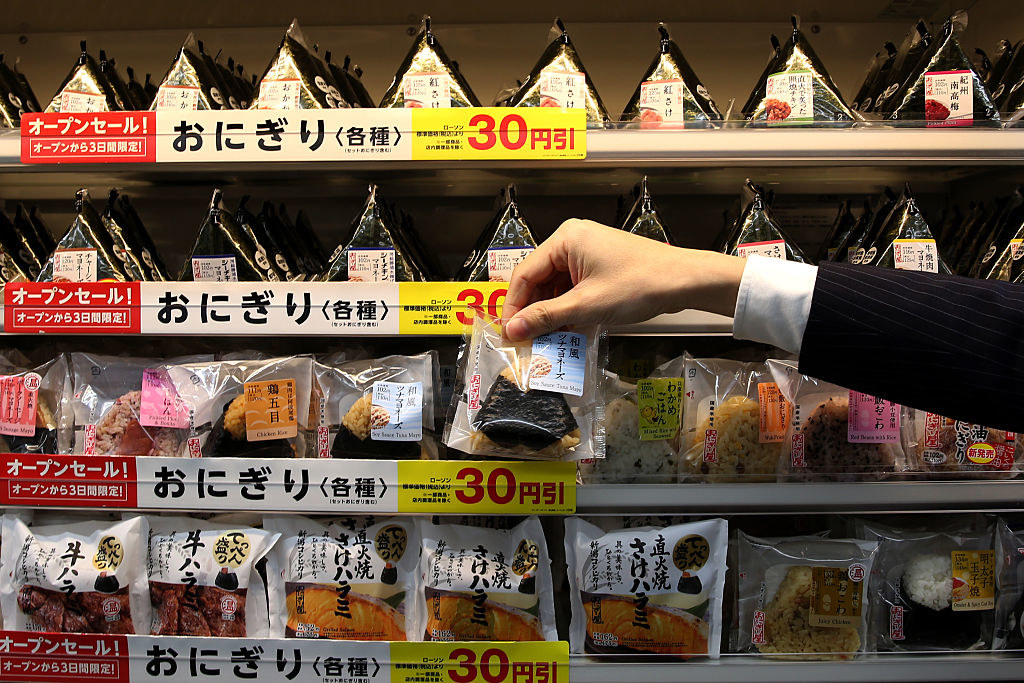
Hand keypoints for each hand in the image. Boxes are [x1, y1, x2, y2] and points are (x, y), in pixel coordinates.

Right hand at [502, 219, 747, 340]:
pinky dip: (570, 308)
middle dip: (534, 311)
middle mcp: (572, 239)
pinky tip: (569, 330)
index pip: (524, 274)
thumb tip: (512, 330)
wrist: (685, 281)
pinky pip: (574, 287)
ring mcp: (587, 251)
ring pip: (556, 286)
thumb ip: (546, 317)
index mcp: (564, 239)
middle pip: (539, 280)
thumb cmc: (638, 286)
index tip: (508, 334)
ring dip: (552, 313)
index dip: (513, 307)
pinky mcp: (600, 265)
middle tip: (528, 341)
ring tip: (549, 340)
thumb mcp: (586, 306)